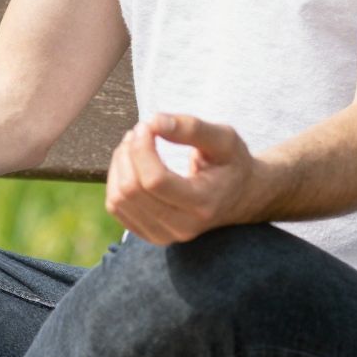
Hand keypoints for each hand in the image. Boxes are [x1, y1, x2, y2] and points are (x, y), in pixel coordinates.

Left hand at [104, 112, 261, 244]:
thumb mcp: (224, 139)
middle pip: (132, 190)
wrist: (241, 197)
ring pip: (118, 199)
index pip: (155, 180)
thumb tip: (153, 121)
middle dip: (129, 152)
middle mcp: (183, 227)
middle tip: (141, 130)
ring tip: (135, 143)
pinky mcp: (149, 235)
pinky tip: (131, 162)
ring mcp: (164, 236)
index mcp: (203, 204)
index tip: (146, 125)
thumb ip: (191, 128)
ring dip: (120, 163)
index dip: (142, 148)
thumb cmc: (232, 163)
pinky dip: (116, 179)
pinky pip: (115, 206)